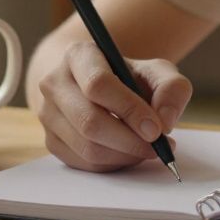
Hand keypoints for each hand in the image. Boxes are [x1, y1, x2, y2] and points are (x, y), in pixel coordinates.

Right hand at [36, 41, 192, 171]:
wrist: (97, 87)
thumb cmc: (128, 78)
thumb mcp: (156, 72)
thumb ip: (171, 89)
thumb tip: (165, 121)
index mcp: (78, 55)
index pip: (98, 85)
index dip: (130, 109)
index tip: (157, 129)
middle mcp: (54, 83)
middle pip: (90, 121)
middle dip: (130, 140)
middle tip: (158, 146)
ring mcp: (48, 114)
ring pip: (87, 147)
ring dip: (124, 155)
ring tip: (147, 148)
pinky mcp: (51, 141)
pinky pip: (84, 163)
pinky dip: (113, 164)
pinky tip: (128, 152)